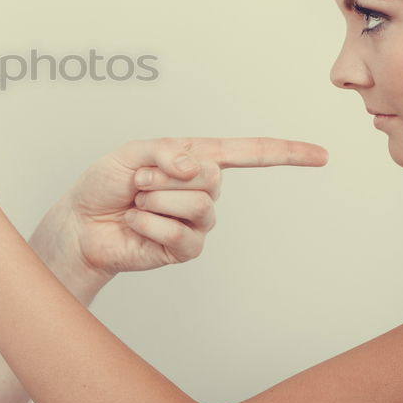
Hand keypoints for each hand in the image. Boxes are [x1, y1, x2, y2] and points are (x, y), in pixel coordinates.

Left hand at [41, 137, 327, 284]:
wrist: (82, 223)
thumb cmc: (105, 184)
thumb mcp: (131, 153)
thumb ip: (167, 153)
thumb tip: (198, 167)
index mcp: (195, 159)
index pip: (248, 154)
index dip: (285, 154)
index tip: (321, 155)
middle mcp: (203, 190)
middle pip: (212, 177)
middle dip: (165, 176)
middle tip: (138, 182)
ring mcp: (196, 222)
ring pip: (199, 206)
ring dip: (156, 200)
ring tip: (137, 203)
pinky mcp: (184, 249)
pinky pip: (181, 235)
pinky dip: (150, 225)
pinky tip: (136, 224)